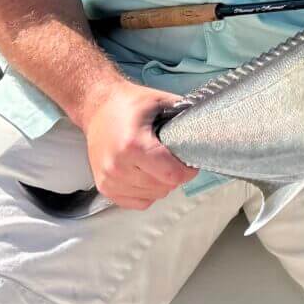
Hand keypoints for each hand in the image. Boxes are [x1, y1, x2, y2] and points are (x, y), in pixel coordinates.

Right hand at [80, 81, 197, 209]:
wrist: (96, 107)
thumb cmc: (130, 103)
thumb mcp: (160, 101)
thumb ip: (183, 115)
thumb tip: (207, 129)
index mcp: (133, 145)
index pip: (171, 175)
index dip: (188, 171)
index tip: (191, 162)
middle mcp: (118, 166)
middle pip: (163, 187)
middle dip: (175, 176)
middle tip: (173, 160)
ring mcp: (109, 179)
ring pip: (152, 196)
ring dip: (161, 184)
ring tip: (157, 165)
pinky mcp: (104, 188)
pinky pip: (137, 202)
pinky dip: (147, 193)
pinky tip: (145, 175)